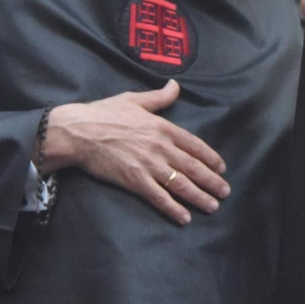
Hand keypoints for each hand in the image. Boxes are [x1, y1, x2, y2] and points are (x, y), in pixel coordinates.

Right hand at [38, 80, 229, 225]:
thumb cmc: (104, 113)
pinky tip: (184, 218)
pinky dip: (173, 209)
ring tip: (212, 206)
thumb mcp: (135, 99)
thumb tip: (175, 85)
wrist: (79, 132)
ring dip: (199, 197)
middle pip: (193, 167)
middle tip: (225, 192)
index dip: (211, 158)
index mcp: (162, 127)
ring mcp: (148, 165)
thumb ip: (159, 97)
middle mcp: (160, 147)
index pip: (195, 144)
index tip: (222, 168)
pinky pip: (159, 197)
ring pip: (181, 184)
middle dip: (212, 181)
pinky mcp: (134, 180)